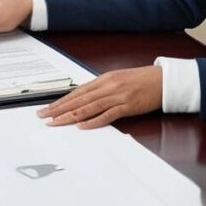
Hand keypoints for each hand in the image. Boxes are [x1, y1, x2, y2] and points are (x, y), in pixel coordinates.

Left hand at [37, 66, 162, 128]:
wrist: (162, 80)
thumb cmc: (140, 80)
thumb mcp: (118, 80)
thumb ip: (102, 89)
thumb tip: (85, 98)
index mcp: (104, 79)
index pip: (77, 92)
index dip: (61, 101)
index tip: (48, 108)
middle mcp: (108, 86)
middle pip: (79, 99)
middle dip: (60, 109)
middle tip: (44, 117)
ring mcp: (117, 96)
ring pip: (89, 107)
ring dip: (71, 116)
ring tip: (57, 123)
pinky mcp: (128, 106)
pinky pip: (108, 114)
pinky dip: (94, 121)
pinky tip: (82, 126)